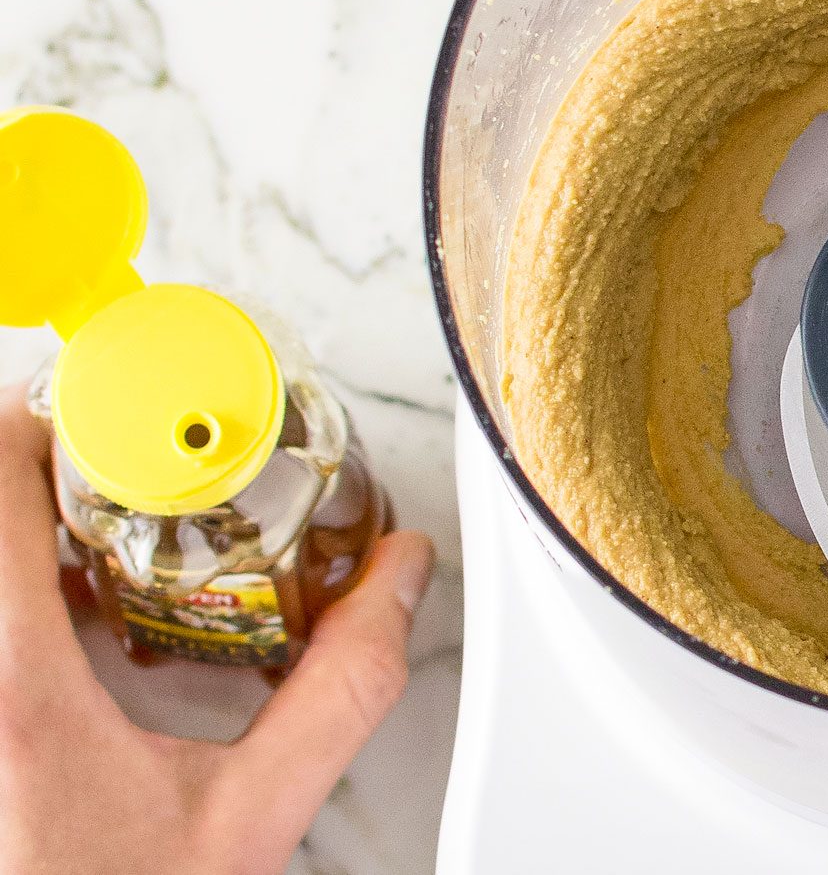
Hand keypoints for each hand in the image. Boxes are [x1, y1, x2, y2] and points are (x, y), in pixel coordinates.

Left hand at [0, 383, 434, 874]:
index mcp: (9, 685)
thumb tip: (396, 579)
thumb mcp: (252, 815)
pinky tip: (67, 617)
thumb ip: (338, 690)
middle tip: (115, 465)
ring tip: (94, 533)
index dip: (38, 415)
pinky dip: (17, 583)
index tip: (102, 405)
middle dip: (44, 469)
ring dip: (24, 529)